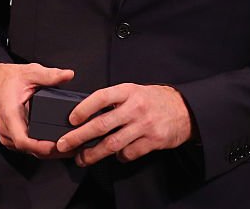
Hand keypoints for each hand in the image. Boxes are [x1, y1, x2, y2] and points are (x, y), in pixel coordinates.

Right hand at [0, 62, 74, 157]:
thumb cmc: (9, 80)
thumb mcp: (30, 72)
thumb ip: (50, 75)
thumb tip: (68, 75)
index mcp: (10, 115)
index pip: (22, 140)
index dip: (39, 146)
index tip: (55, 145)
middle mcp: (7, 130)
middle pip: (29, 149)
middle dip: (51, 151)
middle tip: (73, 146)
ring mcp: (9, 135)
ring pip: (29, 151)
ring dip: (49, 152)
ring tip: (70, 146)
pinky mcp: (14, 137)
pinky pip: (29, 147)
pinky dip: (43, 148)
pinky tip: (59, 144)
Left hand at [56, 83, 191, 165]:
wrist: (185, 109)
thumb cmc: (155, 100)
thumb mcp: (136, 92)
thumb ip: (115, 101)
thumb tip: (87, 114)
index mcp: (130, 91)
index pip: (102, 97)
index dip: (84, 108)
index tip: (71, 118)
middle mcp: (136, 107)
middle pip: (102, 124)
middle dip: (79, 136)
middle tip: (64, 144)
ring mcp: (145, 125)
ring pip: (112, 144)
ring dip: (93, 154)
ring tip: (82, 158)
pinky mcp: (153, 140)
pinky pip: (128, 153)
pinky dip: (119, 157)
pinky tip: (116, 155)